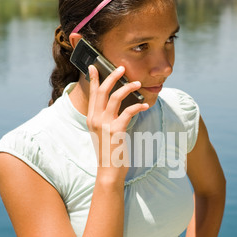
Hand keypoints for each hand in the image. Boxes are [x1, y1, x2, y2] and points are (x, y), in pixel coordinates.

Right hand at [87, 65, 148, 180]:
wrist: (108, 170)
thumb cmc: (109, 151)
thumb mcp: (102, 133)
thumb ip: (105, 118)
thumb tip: (117, 104)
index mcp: (91, 118)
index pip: (92, 94)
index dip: (93, 79)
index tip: (94, 66)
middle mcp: (95, 119)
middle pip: (102, 91)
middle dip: (112, 76)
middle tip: (122, 68)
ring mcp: (105, 124)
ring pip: (115, 97)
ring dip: (128, 87)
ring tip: (138, 83)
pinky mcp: (116, 130)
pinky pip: (128, 111)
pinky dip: (138, 106)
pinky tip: (145, 105)